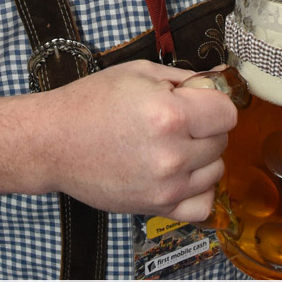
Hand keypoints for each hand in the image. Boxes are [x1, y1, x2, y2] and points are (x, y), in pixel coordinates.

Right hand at [40, 60, 236, 221]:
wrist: (53, 142)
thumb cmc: (92, 102)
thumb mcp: (140, 73)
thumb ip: (186, 77)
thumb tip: (222, 76)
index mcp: (170, 115)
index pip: (228, 112)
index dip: (214, 101)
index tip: (197, 100)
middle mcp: (173, 155)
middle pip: (222, 140)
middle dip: (206, 126)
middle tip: (176, 120)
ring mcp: (166, 187)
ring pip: (216, 170)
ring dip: (202, 157)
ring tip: (172, 145)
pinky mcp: (156, 208)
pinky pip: (203, 204)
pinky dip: (198, 189)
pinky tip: (179, 174)